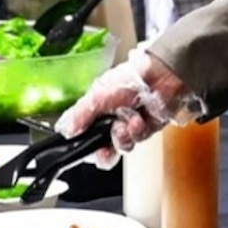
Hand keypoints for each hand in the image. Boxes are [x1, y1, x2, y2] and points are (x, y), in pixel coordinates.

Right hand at [56, 50, 198, 165]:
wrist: (161, 79)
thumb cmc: (130, 78)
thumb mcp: (97, 96)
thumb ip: (79, 115)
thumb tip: (66, 131)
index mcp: (97, 108)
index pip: (84, 133)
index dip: (83, 144)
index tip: (83, 147)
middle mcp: (111, 118)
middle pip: (101, 147)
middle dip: (103, 149)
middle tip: (103, 148)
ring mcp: (128, 125)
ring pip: (119, 146)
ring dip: (122, 137)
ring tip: (125, 124)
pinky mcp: (145, 130)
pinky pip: (136, 141)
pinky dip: (136, 132)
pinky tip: (138, 121)